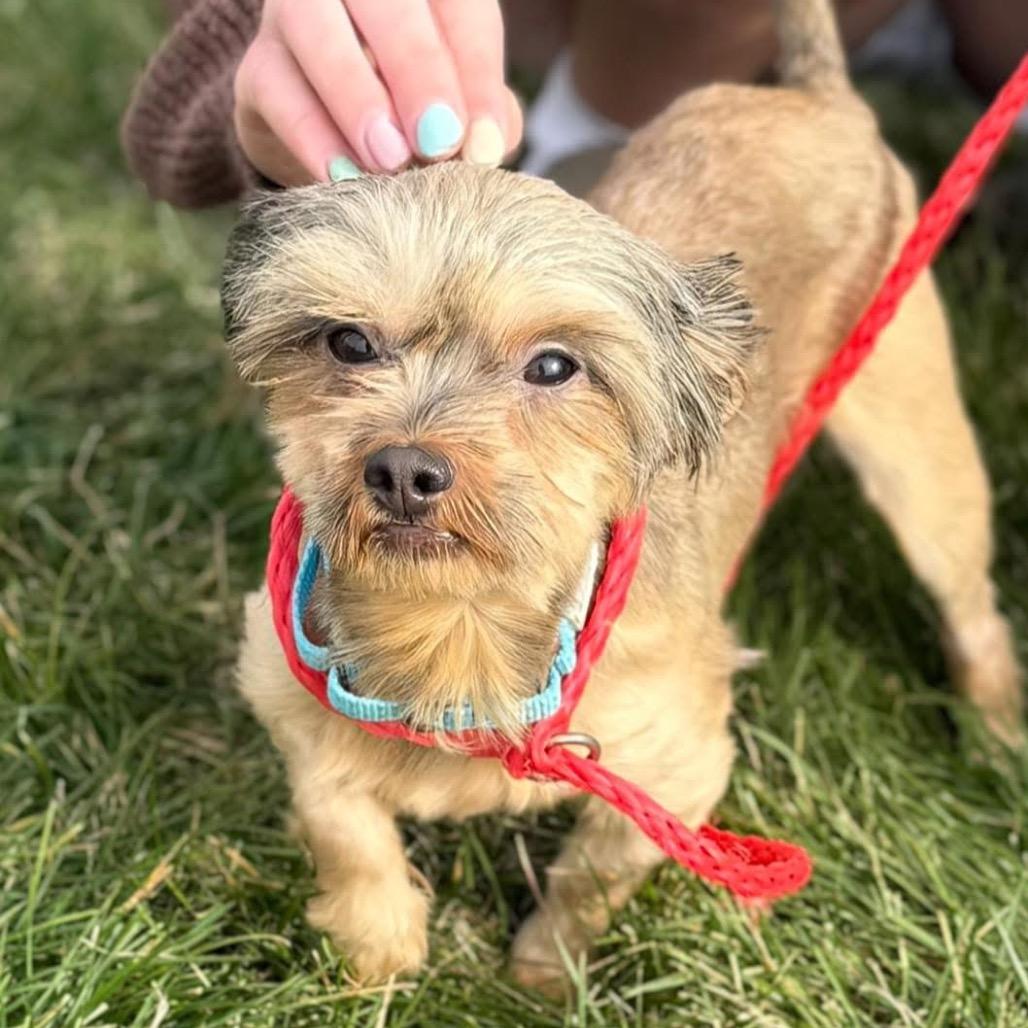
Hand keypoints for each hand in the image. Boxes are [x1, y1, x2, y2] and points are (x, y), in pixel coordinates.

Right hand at [233, 0, 521, 184]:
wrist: (331, 143)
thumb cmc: (414, 117)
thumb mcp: (460, 111)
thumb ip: (483, 117)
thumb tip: (487, 144)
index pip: (457, 7)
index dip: (476, 73)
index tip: (485, 145)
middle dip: (417, 70)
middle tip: (439, 143)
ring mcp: (295, 15)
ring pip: (312, 25)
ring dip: (356, 96)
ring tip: (391, 160)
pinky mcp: (257, 69)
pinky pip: (276, 90)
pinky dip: (312, 137)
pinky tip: (344, 177)